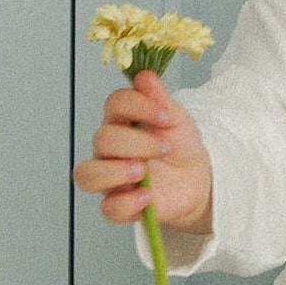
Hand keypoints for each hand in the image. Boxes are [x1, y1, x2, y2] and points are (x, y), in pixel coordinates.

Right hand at [73, 71, 213, 234]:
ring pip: (86, 175)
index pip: (114, 104)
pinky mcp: (121, 205)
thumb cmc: (180, 145)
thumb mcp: (176, 119)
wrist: (198, 179)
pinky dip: (127, 202)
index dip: (137, 105)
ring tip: (142, 170)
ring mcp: (112, 178)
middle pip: (101, 139)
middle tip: (163, 148)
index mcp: (121, 121)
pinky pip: (108, 208)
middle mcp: (109, 149)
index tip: (165, 116)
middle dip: (135, 141)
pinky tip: (148, 196)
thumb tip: (144, 76)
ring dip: (114, 171)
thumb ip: (159, 98)